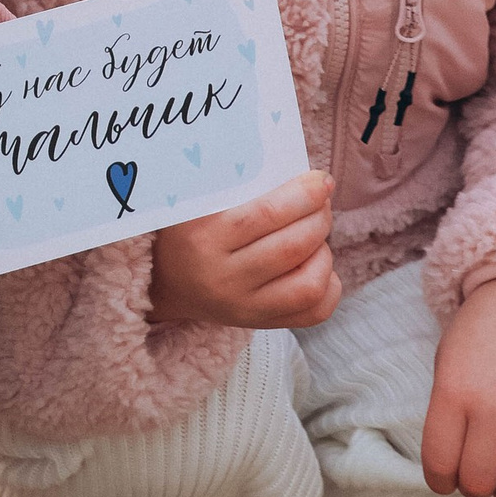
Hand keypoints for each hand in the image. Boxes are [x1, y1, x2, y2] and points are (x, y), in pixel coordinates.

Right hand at [150, 172, 338, 329]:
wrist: (166, 284)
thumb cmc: (189, 231)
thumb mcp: (196, 203)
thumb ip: (236, 183)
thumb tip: (294, 172)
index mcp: (203, 238)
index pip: (267, 214)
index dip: (303, 194)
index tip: (320, 180)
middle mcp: (223, 278)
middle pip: (292, 247)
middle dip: (319, 217)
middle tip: (321, 200)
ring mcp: (244, 307)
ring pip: (308, 285)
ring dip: (324, 252)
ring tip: (316, 234)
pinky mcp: (260, 324)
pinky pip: (313, 312)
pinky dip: (329, 286)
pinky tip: (317, 263)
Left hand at [421, 279, 495, 496]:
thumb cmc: (483, 335)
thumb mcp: (448, 364)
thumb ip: (446, 414)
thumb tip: (451, 466)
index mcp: (454, 392)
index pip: (439, 464)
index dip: (440, 482)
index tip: (445, 480)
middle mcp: (493, 409)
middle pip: (479, 483)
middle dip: (474, 486)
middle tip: (478, 472)